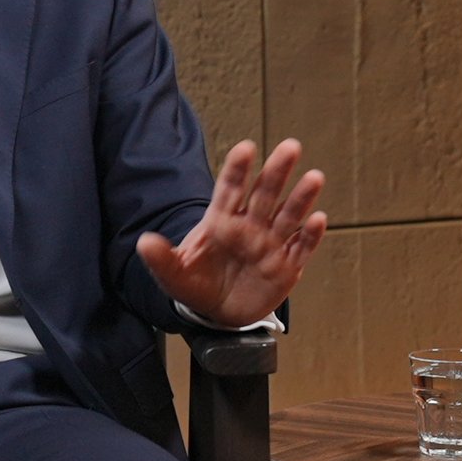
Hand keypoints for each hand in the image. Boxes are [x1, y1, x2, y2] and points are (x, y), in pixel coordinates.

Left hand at [138, 139, 327, 327]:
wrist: (219, 313)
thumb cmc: (197, 285)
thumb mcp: (174, 275)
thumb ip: (161, 259)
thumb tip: (143, 242)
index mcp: (221, 221)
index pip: (230, 189)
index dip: (237, 170)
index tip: (246, 148)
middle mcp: (249, 226)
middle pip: (264, 194)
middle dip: (277, 171)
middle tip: (291, 146)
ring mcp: (270, 244)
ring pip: (288, 216)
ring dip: (301, 198)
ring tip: (314, 178)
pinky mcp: (286, 266)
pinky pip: (300, 248)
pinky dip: (310, 235)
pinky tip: (318, 219)